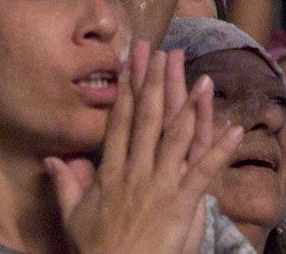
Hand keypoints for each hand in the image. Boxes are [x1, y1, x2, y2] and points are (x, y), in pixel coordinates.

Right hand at [46, 43, 241, 253]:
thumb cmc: (96, 252)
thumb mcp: (72, 218)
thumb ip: (64, 185)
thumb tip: (51, 159)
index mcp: (110, 174)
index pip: (120, 124)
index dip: (127, 92)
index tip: (130, 65)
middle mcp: (135, 172)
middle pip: (147, 120)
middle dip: (155, 84)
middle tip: (161, 53)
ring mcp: (160, 186)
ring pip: (176, 137)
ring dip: (191, 106)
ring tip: (202, 78)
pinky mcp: (181, 203)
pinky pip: (204, 171)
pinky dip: (220, 150)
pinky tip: (235, 130)